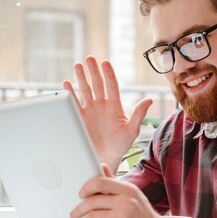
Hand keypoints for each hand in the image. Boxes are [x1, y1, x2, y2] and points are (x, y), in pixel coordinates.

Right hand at [63, 56, 152, 173]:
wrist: (104, 159)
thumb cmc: (120, 146)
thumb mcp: (132, 130)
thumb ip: (139, 114)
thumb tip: (150, 99)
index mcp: (115, 106)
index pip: (112, 85)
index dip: (108, 74)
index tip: (105, 63)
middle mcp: (102, 105)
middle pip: (97, 84)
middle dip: (93, 71)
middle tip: (89, 59)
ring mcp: (90, 110)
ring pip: (85, 89)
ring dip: (81, 77)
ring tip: (78, 65)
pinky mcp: (79, 117)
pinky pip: (74, 102)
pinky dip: (70, 93)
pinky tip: (66, 83)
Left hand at [70, 165, 162, 217]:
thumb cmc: (143, 216)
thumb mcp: (133, 196)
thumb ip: (115, 183)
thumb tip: (102, 166)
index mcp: (128, 190)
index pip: (100, 182)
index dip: (86, 187)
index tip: (81, 194)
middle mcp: (125, 202)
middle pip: (92, 200)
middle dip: (79, 208)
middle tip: (74, 214)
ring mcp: (122, 217)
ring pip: (91, 217)